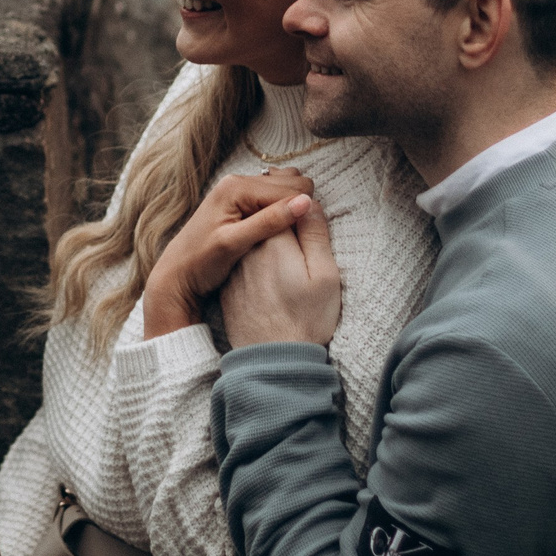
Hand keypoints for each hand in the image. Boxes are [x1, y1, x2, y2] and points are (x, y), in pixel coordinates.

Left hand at [141, 168, 314, 337]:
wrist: (176, 274)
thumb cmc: (201, 261)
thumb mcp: (235, 244)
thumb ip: (269, 221)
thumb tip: (305, 202)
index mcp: (237, 187)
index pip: (289, 188)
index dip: (302, 209)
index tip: (307, 234)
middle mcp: (237, 181)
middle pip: (289, 183)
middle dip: (298, 205)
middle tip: (296, 235)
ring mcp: (238, 191)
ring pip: (283, 190)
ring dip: (291, 207)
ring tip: (288, 234)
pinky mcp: (239, 203)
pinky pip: (272, 199)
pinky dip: (281, 211)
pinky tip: (277, 232)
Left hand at [223, 202, 340, 347]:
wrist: (269, 361)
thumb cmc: (304, 321)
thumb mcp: (322, 276)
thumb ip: (314, 234)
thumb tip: (308, 201)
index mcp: (272, 238)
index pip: (285, 199)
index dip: (301, 197)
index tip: (311, 201)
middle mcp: (248, 246)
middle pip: (265, 207)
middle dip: (283, 199)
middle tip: (301, 193)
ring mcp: (237, 262)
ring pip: (254, 225)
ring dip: (270, 215)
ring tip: (289, 208)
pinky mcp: (233, 278)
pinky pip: (247, 247)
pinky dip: (258, 237)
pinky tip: (271, 243)